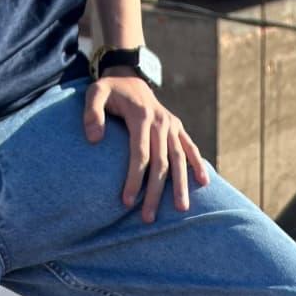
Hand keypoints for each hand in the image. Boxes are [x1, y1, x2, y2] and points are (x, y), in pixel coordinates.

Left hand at [82, 75, 208, 222]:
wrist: (129, 77)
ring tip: (181, 209)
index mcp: (141, 115)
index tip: (127, 201)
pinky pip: (190, 146)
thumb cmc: (110, 90)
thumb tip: (94, 140)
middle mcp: (160, 120)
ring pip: (179, 158)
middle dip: (155, 191)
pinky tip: (204, 182)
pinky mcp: (177, 126)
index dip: (134, 178)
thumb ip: (92, 113)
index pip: (140, 153)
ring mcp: (171, 124)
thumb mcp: (95, 92)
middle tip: (148, 218)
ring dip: (180, 185)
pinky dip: (198, 163)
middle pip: (161, 161)